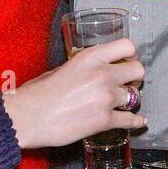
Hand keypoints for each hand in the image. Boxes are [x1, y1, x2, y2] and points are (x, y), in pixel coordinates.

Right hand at [2, 39, 145, 148]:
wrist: (27, 118)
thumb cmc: (37, 93)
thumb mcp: (61, 68)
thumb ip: (82, 67)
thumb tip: (93, 70)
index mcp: (90, 57)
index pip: (127, 46)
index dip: (129, 54)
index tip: (126, 60)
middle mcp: (103, 74)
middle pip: (138, 70)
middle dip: (134, 77)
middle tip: (126, 83)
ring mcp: (106, 98)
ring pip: (135, 96)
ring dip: (129, 100)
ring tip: (123, 102)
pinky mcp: (105, 120)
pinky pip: (131, 120)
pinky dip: (136, 122)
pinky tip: (140, 121)